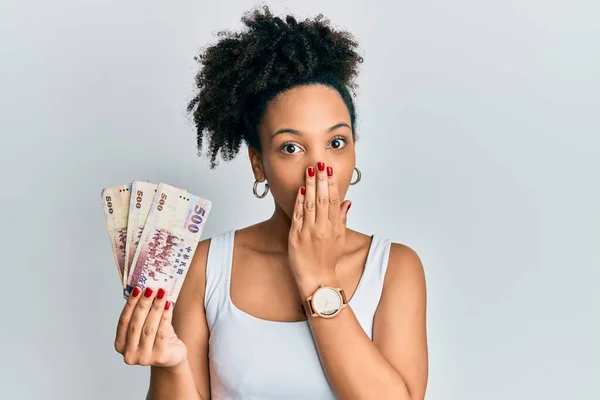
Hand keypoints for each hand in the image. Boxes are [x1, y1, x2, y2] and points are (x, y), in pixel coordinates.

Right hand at [114, 286, 186, 367]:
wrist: (172, 356)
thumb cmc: (157, 337)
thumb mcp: (145, 325)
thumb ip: (141, 312)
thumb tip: (144, 289)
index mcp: (120, 345)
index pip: (123, 321)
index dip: (130, 304)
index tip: (137, 289)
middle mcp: (129, 354)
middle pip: (135, 324)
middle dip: (143, 304)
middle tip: (151, 288)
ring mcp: (144, 358)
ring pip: (149, 328)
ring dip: (156, 308)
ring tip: (162, 293)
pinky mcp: (160, 357)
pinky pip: (162, 333)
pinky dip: (165, 317)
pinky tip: (168, 305)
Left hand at [288, 162, 351, 288]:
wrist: (318, 280)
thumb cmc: (328, 260)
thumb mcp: (340, 238)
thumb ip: (342, 218)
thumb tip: (347, 201)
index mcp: (335, 227)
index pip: (333, 201)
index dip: (331, 184)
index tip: (329, 170)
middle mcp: (323, 228)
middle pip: (323, 199)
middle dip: (321, 180)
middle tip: (320, 164)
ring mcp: (309, 232)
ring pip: (310, 204)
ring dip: (310, 186)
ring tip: (310, 171)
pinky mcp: (296, 237)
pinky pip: (298, 216)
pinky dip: (299, 202)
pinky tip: (300, 190)